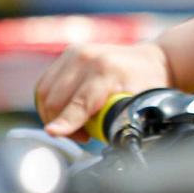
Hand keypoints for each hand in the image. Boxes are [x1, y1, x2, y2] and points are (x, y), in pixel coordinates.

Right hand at [34, 41, 171, 137]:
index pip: (79, 102)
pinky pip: (45, 85)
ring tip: (77, 126)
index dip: (66, 122)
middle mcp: (85, 57)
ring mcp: (73, 53)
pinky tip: (67, 112)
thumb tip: (109, 139)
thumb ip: (123, 121)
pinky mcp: (66, 55)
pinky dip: (50, 103)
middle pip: (55, 100)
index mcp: (106, 70)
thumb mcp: (142, 104)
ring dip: (53, 115)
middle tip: (83, 136)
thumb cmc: (147, 83)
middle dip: (63, 125)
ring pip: (44, 92)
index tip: (55, 133)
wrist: (148, 59)